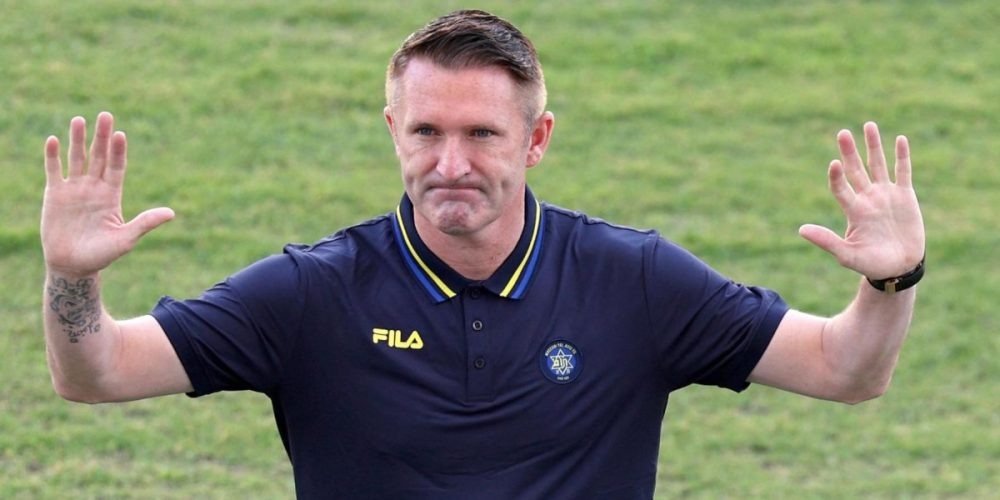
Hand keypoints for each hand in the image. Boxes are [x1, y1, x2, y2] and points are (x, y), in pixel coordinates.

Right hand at [41, 112, 174, 277]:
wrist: (73, 266)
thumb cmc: (101, 255)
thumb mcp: (125, 239)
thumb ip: (145, 223)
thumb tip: (172, 213)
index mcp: (112, 195)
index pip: (117, 167)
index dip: (119, 151)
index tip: (121, 134)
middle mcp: (94, 188)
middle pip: (99, 156)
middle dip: (102, 137)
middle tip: (106, 115)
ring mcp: (74, 189)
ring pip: (77, 158)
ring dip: (78, 140)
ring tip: (80, 119)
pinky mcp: (54, 194)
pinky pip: (53, 171)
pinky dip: (52, 156)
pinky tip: (54, 140)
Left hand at [799, 122, 924, 279]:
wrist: (899, 268)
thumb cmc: (871, 263)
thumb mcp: (847, 254)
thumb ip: (827, 241)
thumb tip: (801, 230)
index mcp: (853, 210)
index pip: (840, 187)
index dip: (836, 176)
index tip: (833, 164)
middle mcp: (867, 198)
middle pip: (856, 169)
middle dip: (849, 152)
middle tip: (842, 132)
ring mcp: (886, 195)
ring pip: (878, 164)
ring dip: (873, 145)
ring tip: (868, 125)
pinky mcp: (905, 196)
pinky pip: (903, 171)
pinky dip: (902, 156)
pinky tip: (899, 139)